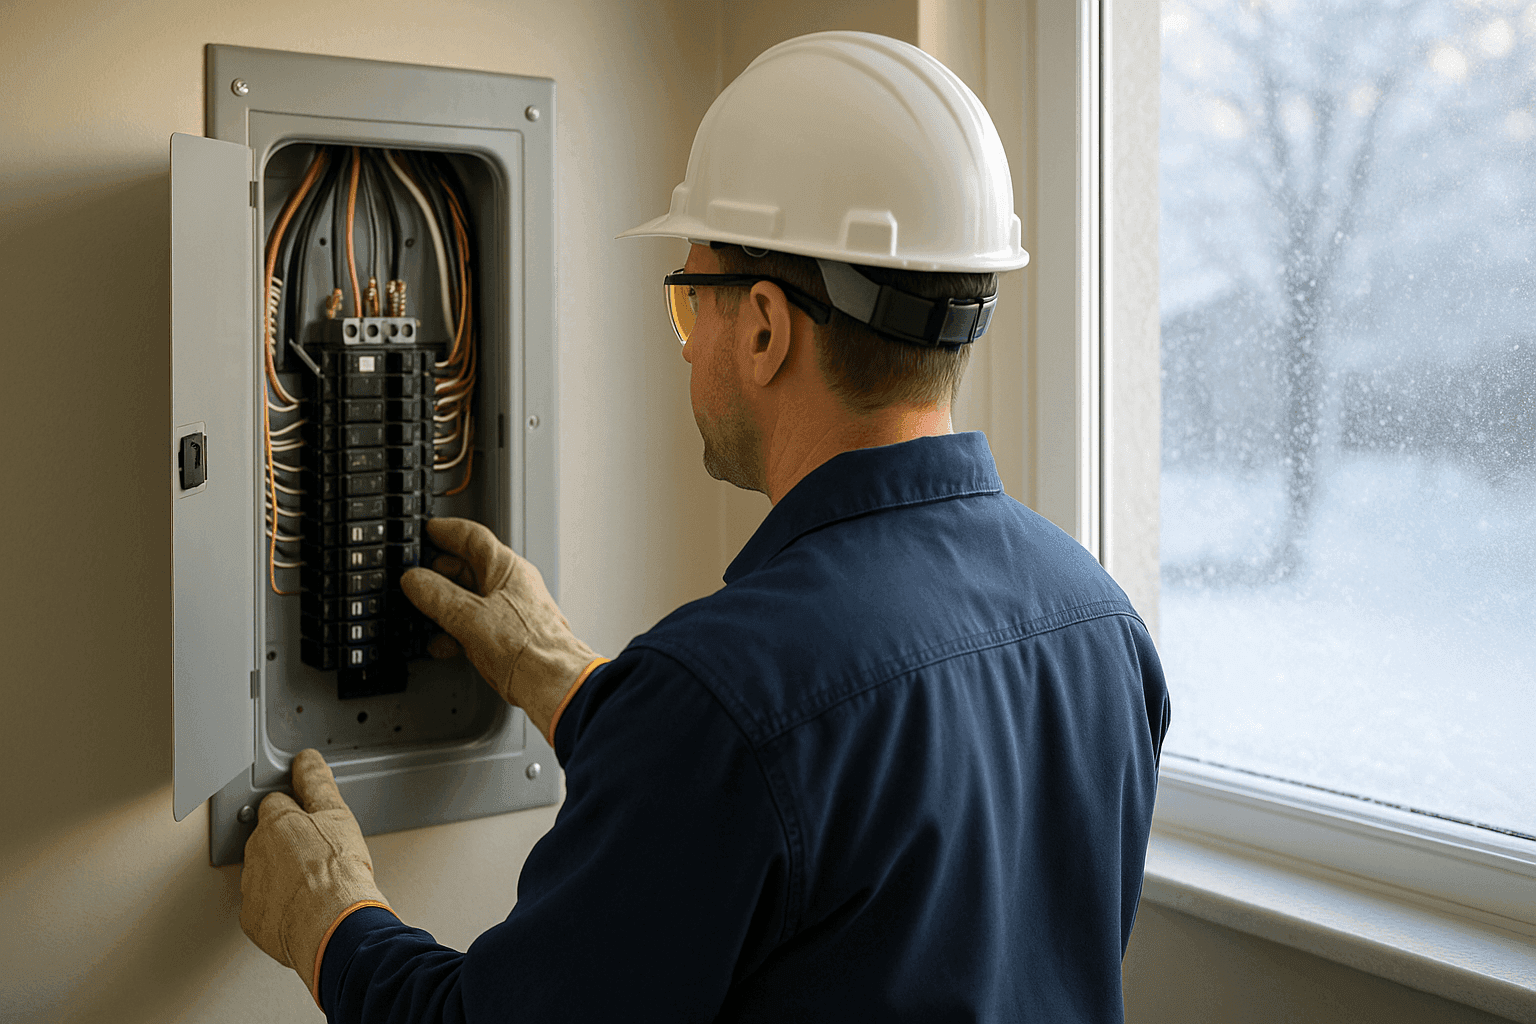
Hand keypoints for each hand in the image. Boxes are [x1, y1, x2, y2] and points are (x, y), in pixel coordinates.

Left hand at [240, 749, 391, 1004]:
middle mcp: (256, 852)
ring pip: (263, 873)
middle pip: (267, 839)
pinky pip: (262, 907)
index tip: (309, 819)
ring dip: (281, 876)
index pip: (276, 803)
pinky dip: (278, 908)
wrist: (334, 925)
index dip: (295, 810)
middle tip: (317, 855)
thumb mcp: (337, 814)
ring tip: (313, 885)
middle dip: (287, 844)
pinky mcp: (253, 920)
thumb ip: (317, 783)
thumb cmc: (338, 873)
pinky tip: (302, 908)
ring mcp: (251, 887)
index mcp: (276, 822)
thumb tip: (307, 760)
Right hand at [401, 518, 604, 743]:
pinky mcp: (510, 638)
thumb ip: (437, 596)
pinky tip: (442, 643)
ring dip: (444, 605)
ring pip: (471, 599)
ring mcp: (512, 612)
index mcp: (508, 569)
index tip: (426, 530)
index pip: (473, 537)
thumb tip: (415, 580)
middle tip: (415, 574)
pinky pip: (477, 625)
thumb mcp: (469, 617)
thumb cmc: (528, 648)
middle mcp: (513, 586)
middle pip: (469, 568)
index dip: (447, 531)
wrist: (553, 685)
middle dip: (439, 571)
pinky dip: (456, 631)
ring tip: (422, 610)